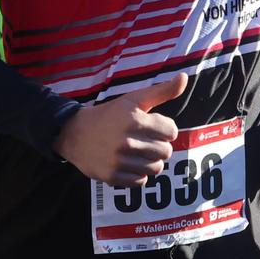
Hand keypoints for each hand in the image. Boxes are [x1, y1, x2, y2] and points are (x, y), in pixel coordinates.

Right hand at [52, 73, 185, 186]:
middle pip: (166, 151)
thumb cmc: (110, 114)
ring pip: (156, 168)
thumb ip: (162, 90)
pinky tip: (129, 164)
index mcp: (134, 120)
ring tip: (139, 153)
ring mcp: (119, 161)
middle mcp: (127, 141)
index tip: (152, 127)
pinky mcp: (112, 176)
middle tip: (145, 141)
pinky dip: (138, 174)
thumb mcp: (134, 99)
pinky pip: (141, 182)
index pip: (171, 131)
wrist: (75, 133)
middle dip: (159, 146)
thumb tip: (184, 77)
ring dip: (151, 161)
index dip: (164, 129)